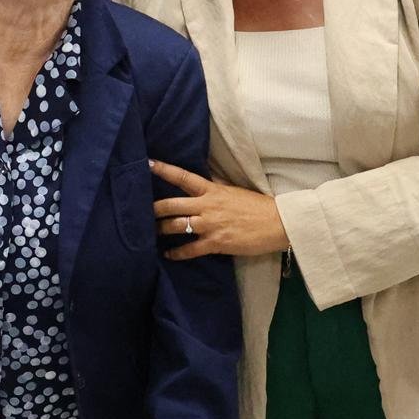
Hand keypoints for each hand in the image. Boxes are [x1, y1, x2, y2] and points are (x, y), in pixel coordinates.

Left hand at [150, 160, 288, 258]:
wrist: (278, 223)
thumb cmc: (257, 206)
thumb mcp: (233, 191)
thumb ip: (215, 188)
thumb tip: (203, 181)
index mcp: (212, 190)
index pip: (183, 177)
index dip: (164, 170)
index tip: (147, 164)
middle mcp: (207, 206)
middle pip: (171, 204)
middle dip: (154, 208)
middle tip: (140, 210)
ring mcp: (210, 225)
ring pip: (176, 226)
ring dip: (161, 230)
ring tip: (150, 233)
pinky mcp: (216, 243)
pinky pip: (190, 249)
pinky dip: (177, 253)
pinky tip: (168, 255)